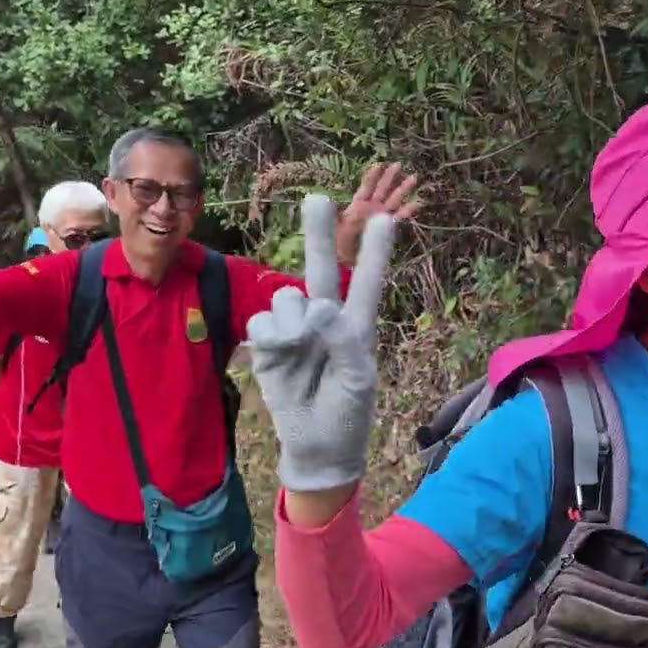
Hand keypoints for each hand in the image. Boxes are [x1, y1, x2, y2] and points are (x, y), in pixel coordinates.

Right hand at [247, 194, 395, 492]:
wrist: (317, 448)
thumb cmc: (347, 413)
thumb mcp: (357, 379)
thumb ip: (343, 339)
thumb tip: (316, 306)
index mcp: (357, 326)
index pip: (366, 282)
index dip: (374, 253)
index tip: (385, 220)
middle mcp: (325, 319)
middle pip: (320, 268)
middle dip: (318, 233)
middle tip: (318, 199)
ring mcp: (294, 329)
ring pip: (287, 298)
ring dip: (293, 321)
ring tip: (301, 350)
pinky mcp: (267, 344)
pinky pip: (262, 323)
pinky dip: (271, 337)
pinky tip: (280, 356)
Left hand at [335, 163, 419, 264]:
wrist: (345, 259)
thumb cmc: (337, 241)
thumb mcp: (333, 223)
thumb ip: (332, 211)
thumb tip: (325, 199)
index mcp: (357, 205)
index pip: (366, 187)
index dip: (372, 176)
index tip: (378, 164)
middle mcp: (371, 209)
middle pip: (382, 190)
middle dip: (390, 177)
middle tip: (398, 164)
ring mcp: (380, 218)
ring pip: (394, 200)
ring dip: (403, 189)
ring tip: (414, 178)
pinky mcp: (386, 228)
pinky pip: (399, 217)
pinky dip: (408, 210)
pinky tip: (418, 203)